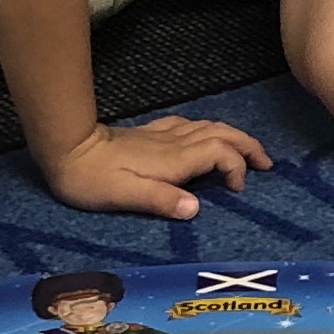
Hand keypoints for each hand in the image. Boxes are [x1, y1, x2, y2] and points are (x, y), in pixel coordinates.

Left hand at [37, 114, 268, 221]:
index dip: (236, 167)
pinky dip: (208, 130)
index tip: (237, 189)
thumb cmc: (92, 180)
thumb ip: (161, 199)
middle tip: (266, 164)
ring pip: (208, 126)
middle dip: (248, 146)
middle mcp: (174, 143)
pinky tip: (206, 136)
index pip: (220, 153)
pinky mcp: (150, 133)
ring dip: (233, 137)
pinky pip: (189, 125)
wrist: (67, 149)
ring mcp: (163, 135)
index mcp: (173, 160)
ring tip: (248, 153)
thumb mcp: (125, 195)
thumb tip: (195, 207)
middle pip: (222, 134)